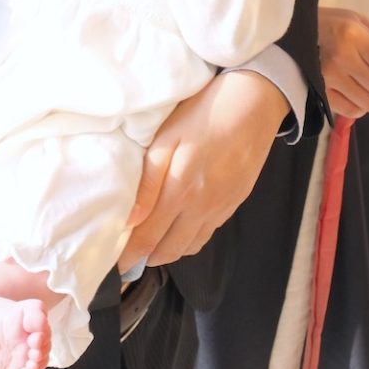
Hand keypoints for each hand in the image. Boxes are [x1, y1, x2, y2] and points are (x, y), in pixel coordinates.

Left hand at [121, 69, 286, 267]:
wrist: (254, 103)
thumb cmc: (203, 113)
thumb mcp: (167, 139)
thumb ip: (147, 182)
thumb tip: (129, 220)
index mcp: (180, 191)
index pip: (148, 238)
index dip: (129, 255)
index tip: (114, 265)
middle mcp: (201, 208)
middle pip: (168, 251)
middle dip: (145, 258)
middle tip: (128, 255)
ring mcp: (220, 209)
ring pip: (189, 247)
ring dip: (167, 252)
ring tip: (151, 244)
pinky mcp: (234, 204)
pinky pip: (207, 235)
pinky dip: (188, 241)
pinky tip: (179, 229)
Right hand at [319, 7, 368, 118]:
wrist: (290, 33)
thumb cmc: (326, 23)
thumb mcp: (351, 17)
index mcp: (354, 36)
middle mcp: (343, 58)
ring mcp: (330, 78)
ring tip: (365, 86)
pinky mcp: (320, 92)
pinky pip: (352, 111)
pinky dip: (357, 106)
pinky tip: (353, 94)